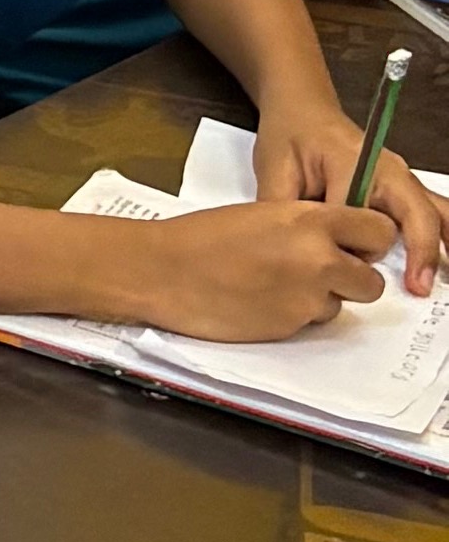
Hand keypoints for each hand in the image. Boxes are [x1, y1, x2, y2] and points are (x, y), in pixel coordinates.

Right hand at [124, 196, 412, 338]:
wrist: (162, 271)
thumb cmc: (201, 237)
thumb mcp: (265, 214)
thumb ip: (308, 228)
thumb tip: (335, 245)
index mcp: (311, 220)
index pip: (379, 231)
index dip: (369, 242)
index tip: (356, 245)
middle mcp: (318, 259)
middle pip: (372, 282)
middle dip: (351, 280)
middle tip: (321, 274)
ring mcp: (305, 298)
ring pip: (339, 305)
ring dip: (318, 299)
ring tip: (275, 286)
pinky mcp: (288, 327)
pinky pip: (308, 323)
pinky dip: (291, 315)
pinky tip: (259, 301)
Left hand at [251, 109, 444, 294]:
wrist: (303, 111)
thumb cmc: (290, 137)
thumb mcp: (275, 170)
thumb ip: (285, 209)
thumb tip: (291, 249)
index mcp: (356, 163)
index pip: (363, 213)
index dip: (354, 244)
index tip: (346, 266)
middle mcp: (389, 170)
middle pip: (417, 212)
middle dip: (421, 249)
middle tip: (418, 286)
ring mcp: (401, 179)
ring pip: (435, 211)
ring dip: (441, 244)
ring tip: (434, 280)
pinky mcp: (402, 188)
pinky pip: (431, 211)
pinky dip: (441, 235)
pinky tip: (447, 258)